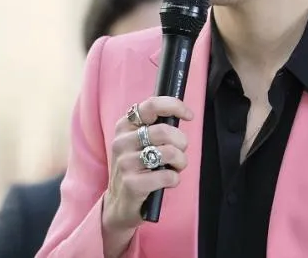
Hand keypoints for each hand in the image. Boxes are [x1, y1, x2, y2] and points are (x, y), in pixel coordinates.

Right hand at [102, 96, 193, 233]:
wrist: (119, 202)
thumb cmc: (137, 167)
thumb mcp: (138, 142)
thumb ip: (154, 126)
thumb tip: (181, 113)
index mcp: (125, 126)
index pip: (152, 105)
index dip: (175, 106)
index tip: (188, 115)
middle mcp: (122, 142)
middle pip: (164, 131)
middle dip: (181, 142)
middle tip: (180, 151)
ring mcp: (125, 163)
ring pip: (168, 153)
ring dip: (180, 161)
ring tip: (175, 167)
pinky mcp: (132, 184)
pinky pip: (167, 176)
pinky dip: (174, 179)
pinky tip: (167, 181)